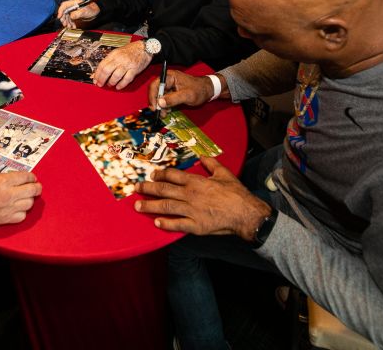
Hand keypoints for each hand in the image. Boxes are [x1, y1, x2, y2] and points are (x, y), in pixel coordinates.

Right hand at [0, 171, 41, 227]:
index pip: (26, 177)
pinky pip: (22, 216)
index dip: (31, 177)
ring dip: (29, 199)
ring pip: (30, 203)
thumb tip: (11, 178)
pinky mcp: (6, 219)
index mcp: (3, 181)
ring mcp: (8, 208)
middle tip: (36, 187)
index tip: (32, 178)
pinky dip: (22, 212)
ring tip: (25, 197)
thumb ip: (1, 176)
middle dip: (36, 187)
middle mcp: (8, 194)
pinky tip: (18, 208)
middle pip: (32, 190)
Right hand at [56, 0, 97, 27]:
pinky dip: (70, 23)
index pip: (64, 5)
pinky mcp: (75, 15)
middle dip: (64, 18)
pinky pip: (70, 19)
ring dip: (67, 22)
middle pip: (64, 12)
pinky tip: (72, 26)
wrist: (95, 12)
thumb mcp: (84, 11)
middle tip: (65, 24)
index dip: (60, 11)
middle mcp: (72, 6)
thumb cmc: (91, 9)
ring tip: (69, 26)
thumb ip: (77, 13)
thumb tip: (71, 16)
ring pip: (67, 16)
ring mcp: (73, 10)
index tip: (59, 17)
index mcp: (74, 2)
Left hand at [93, 41, 152, 89]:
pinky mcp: (134, 70)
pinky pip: (126, 79)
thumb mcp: (118, 52)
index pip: (102, 65)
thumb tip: (100, 70)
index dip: (97, 74)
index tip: (95, 79)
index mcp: (114, 54)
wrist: (145, 48)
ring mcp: (127, 65)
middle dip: (102, 79)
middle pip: (107, 71)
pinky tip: (118, 87)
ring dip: (111, 82)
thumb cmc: (130, 50)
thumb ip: (110, 60)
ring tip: (110, 85)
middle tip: (100, 84)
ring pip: (116, 76)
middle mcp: (120, 59)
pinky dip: (121, 85)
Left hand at [134, 157, 272, 239]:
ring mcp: (191, 211)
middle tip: (137, 188)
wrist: (245, 213)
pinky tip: (157, 223)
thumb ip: (211, 164)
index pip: (172, 175)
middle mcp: (190, 195)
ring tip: (138, 206)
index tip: (152, 174)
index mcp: (196, 182)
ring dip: (150, 206)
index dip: (160, 174)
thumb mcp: (224, 173)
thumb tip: (203, 157)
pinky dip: (166, 224)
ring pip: (165, 207)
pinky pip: (177, 224)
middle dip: (148, 188)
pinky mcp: (195, 225)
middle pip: (164, 190)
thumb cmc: (236, 193)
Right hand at [148, 68, 214, 110]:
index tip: (154, 107)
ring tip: (164, 114)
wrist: (208, 90)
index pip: (155, 85)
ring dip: (160, 106)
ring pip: (159, 97)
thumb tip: (159, 103)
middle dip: (156, 103)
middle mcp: (168, 80)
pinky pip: (164, 99)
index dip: (152, 96)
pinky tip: (167, 111)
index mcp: (170, 76)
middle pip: (156, 91)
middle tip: (158, 113)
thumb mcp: (187, 95)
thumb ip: (173, 99)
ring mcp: (170, 86)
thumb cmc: (199, 90)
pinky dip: (165, 106)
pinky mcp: (172, 92)